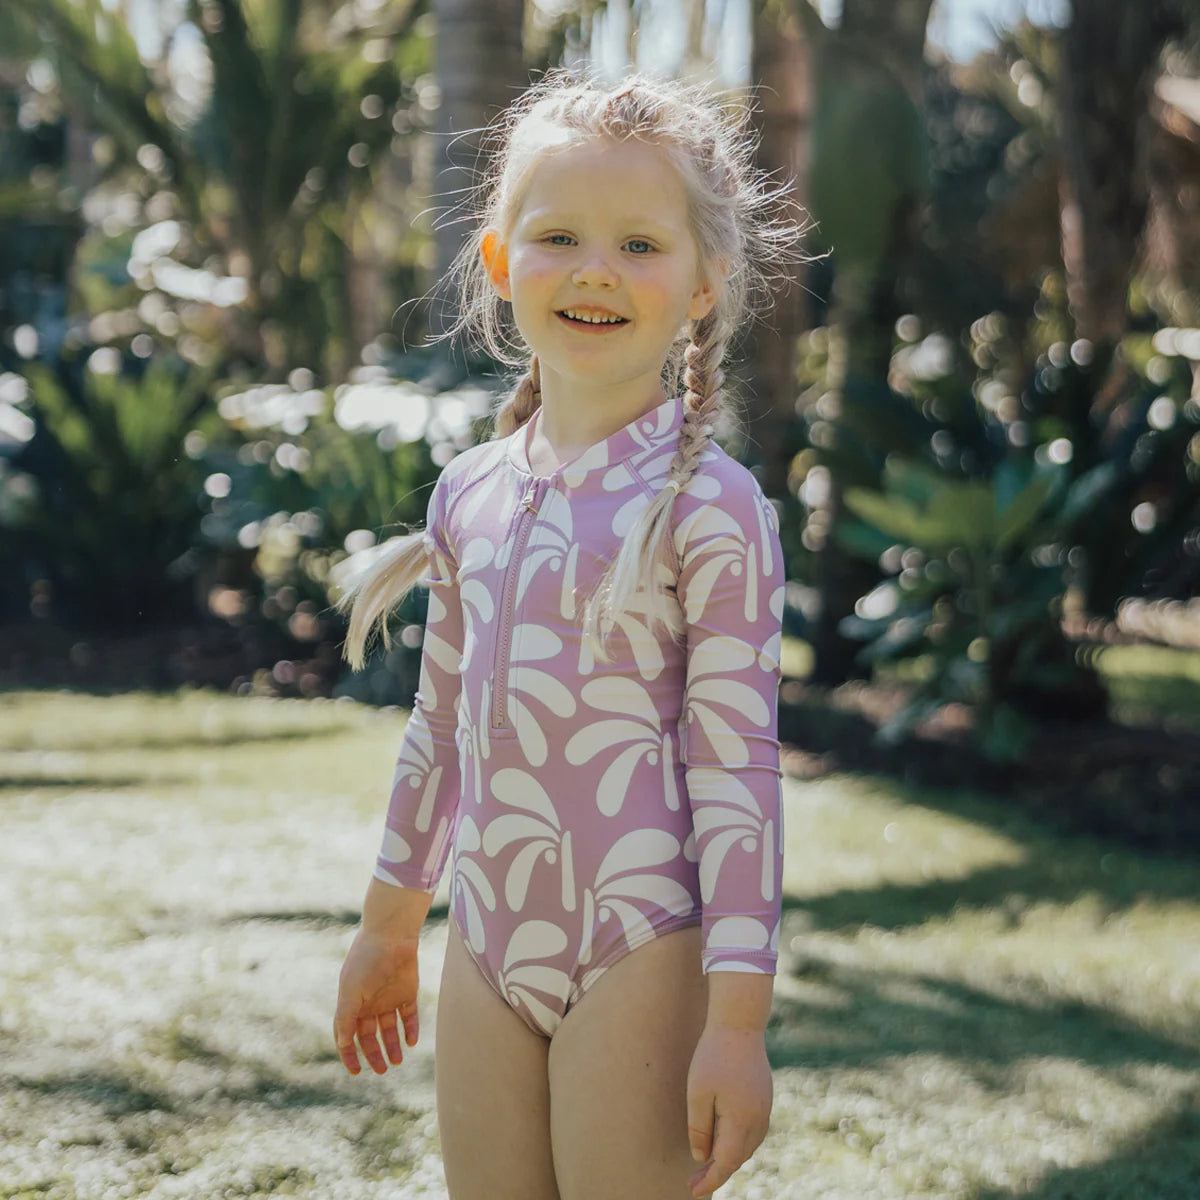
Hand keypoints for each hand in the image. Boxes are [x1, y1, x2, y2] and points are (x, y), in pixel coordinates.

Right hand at [333, 929, 421, 1075]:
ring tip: (397, 1061)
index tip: (356, 1071)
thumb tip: (342, 1043)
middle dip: (375, 1054)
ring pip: (390, 1029)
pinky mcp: (407, 992)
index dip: (350, 1054)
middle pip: (370, 1036)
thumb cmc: (366, 960)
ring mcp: (388, 998)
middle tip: (382, 1070)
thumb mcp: (350, 990)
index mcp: (351, 1003)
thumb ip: (345, 1017)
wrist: (392, 934)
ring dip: (393, 1045)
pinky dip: (410, 1030)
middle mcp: (369, 1003)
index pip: (347, 1035)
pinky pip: (409, 1016)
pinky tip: (411, 1042)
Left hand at [685, 1024, 772, 1197]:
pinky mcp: (764, 1096)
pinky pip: (753, 1130)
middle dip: (717, 1171)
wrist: (739, 1023)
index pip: (726, 1163)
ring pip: (748, 1145)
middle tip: (693, 1180)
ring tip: (706, 1163)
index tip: (693, 1191)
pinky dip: (738, 1141)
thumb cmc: (714, 1055)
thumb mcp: (698, 1093)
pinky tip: (724, 1139)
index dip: (710, 1180)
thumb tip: (702, 1157)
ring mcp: (765, 1107)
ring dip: (729, 1157)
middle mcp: (758, 1119)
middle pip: (739, 1157)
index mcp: (742, 1121)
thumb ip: (700, 1128)